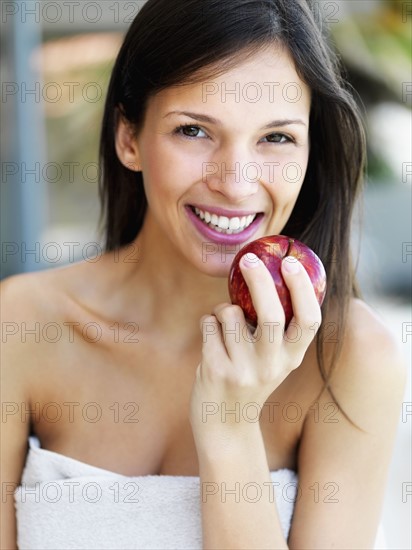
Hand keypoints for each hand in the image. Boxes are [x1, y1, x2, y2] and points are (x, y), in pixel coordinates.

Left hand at [189, 253, 321, 442]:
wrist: (224, 424)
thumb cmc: (249, 379)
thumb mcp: (274, 360)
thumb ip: (278, 330)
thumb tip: (272, 275)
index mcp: (292, 358)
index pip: (310, 320)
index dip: (302, 288)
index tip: (290, 263)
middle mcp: (272, 365)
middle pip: (270, 313)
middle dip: (259, 279)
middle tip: (248, 259)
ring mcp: (243, 370)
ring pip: (229, 312)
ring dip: (222, 309)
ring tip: (223, 327)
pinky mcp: (216, 370)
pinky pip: (208, 323)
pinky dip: (207, 322)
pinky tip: (211, 342)